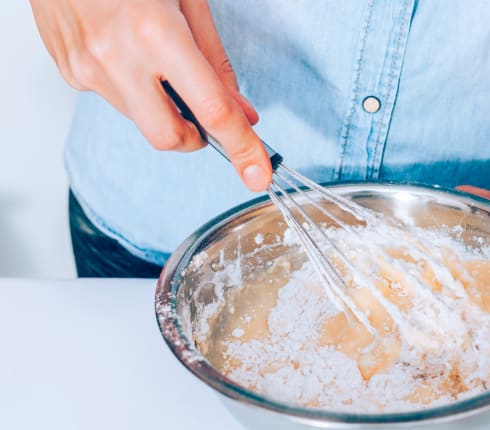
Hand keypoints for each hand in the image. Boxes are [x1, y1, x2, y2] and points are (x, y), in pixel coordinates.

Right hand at [30, 0, 271, 190]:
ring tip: (156, 60)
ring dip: (163, 107)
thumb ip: (214, 59)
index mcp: (155, 33)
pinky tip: (128, 53)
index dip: (242, 147)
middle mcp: (117, 58)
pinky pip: (116, 101)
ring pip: (142, 121)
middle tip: (204, 112)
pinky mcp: (70, 72)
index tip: (258, 174)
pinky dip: (135, 90)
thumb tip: (241, 110)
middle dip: (196, 137)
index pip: (212, 111)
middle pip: (170, 138)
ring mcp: (87, 69)